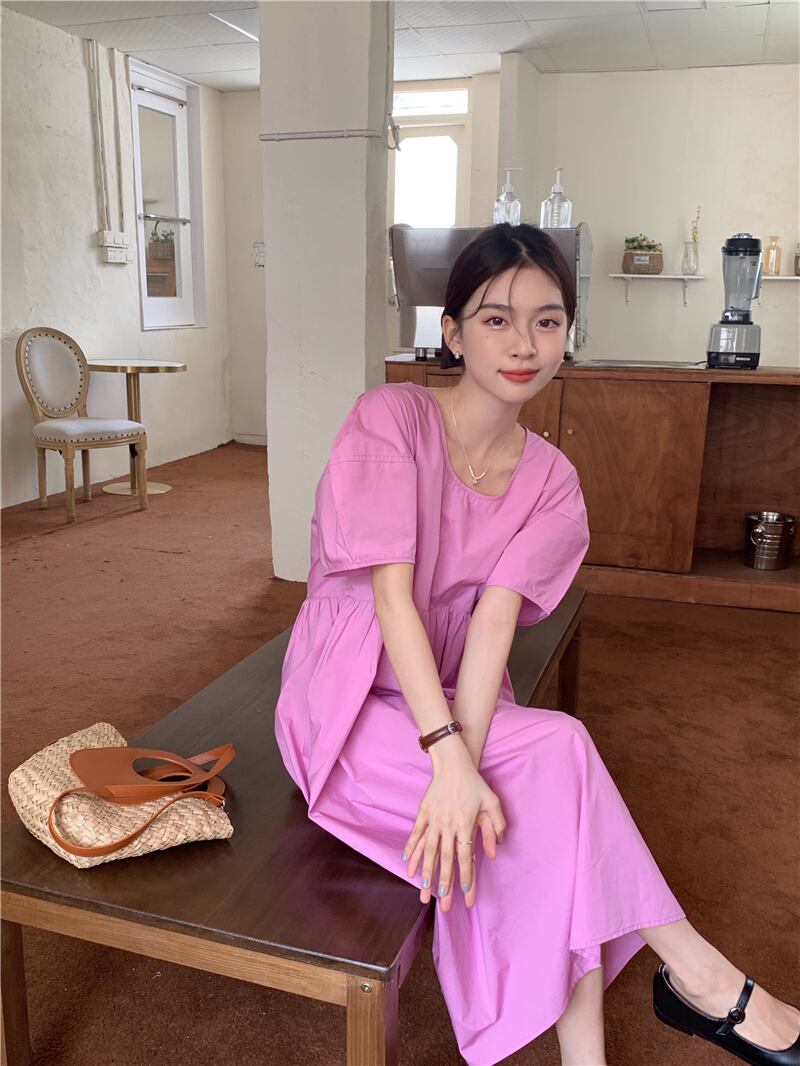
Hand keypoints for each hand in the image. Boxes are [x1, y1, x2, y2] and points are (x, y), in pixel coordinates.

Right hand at [402, 740, 506, 911]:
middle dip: (444, 882)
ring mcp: (433, 819)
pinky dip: (411, 849)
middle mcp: (447, 824)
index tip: (464, 891)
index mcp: (465, 823)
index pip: (465, 855)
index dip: (465, 874)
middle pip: (445, 858)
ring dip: (426, 871)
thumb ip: (496, 825)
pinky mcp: (423, 812)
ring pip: (429, 850)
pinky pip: (416, 834)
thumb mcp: (492, 801)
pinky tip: (408, 864)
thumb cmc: (474, 783)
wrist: (453, 763)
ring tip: (423, 889)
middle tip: (442, 902)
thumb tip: (495, 850)